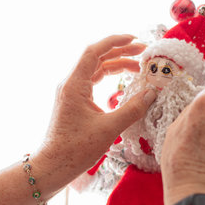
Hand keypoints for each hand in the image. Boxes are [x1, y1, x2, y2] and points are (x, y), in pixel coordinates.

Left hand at [32, 34, 155, 194]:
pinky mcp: (74, 101)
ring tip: (137, 67)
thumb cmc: (75, 149)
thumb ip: (132, 109)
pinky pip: (92, 82)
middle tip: (143, 52)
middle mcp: (71, 84)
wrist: (53, 166)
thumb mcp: (108, 129)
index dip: (114, 42)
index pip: (94, 52)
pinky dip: (108, 78)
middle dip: (120, 52)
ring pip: (95, 70)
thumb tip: (152, 94)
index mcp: (74, 84)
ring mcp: (71, 92)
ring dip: (115, 65)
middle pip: (96, 58)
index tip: (134, 39)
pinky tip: (122, 81)